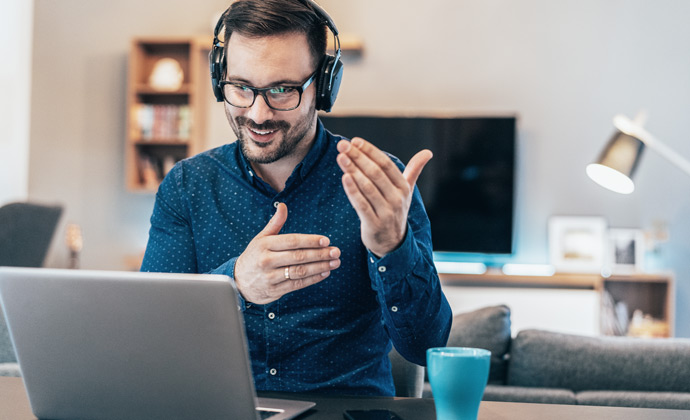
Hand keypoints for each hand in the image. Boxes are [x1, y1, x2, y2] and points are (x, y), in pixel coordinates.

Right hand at [234, 203, 340, 304]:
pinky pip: (297, 285)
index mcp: (265, 245)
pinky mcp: (274, 291)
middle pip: (298, 257)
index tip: (326, 240)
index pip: (292, 241)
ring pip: (299, 272)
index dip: (310, 241)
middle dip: (320, 254)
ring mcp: (270, 277)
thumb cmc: (254, 256)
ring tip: (334, 263)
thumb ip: (275, 223)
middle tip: (336, 252)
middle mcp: (267, 261)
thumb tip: (283, 206)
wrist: (238, 281)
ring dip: (320, 267)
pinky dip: (312, 279)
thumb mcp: (261, 238)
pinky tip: (324, 273)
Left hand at [336, 137, 431, 256]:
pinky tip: (344, 177)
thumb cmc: (396, 211)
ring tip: (340, 157)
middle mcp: (397, 199)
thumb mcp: (406, 191)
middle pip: (376, 173)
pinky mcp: (374, 224)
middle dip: (358, 157)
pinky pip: (361, 205)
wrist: (393, 243)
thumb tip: (428, 152)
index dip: (370, 151)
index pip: (386, 164)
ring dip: (353, 170)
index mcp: (403, 188)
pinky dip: (352, 191)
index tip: (355, 141)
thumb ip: (414, 170)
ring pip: (367, 187)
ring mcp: (386, 212)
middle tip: (342, 145)